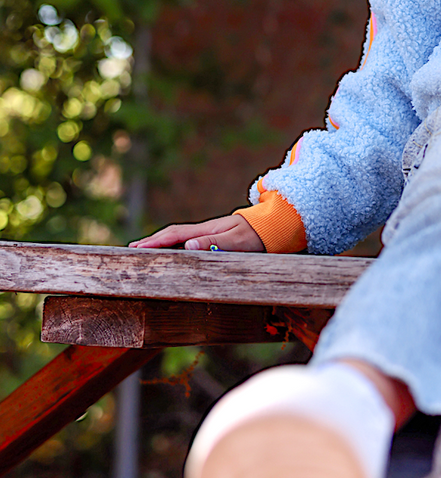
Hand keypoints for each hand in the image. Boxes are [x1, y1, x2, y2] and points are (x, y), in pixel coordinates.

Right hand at [130, 214, 263, 251]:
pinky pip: (187, 241)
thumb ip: (214, 243)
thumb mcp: (236, 241)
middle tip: (131, 250)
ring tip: (143, 251)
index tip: (137, 249)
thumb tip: (188, 245)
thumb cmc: (255, 235)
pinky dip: (173, 245)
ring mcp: (208, 232)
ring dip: (160, 243)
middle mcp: (204, 230)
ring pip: (178, 237)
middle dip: (151, 242)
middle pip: (172, 234)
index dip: (155, 242)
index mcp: (206, 230)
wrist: (271, 225)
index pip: (175, 235)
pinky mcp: (213, 237)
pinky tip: (169, 252)